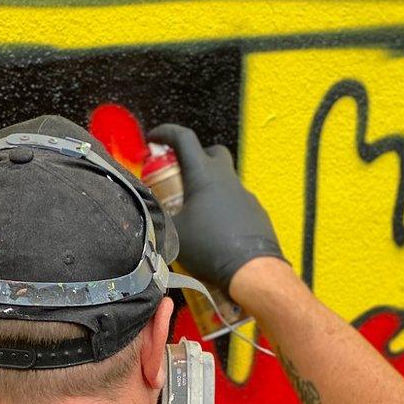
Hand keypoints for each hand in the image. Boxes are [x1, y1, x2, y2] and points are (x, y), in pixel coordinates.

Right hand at [147, 123, 284, 291]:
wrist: (251, 270)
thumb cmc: (209, 247)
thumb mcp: (174, 233)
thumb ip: (159, 216)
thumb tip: (148, 210)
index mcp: (204, 175)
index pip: (184, 138)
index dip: (166, 133)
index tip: (153, 139)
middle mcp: (227, 178)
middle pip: (212, 152)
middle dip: (194, 156)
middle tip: (180, 174)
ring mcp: (245, 195)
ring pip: (225, 179)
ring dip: (208, 186)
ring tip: (195, 211)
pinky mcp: (256, 212)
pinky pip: (236, 201)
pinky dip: (222, 207)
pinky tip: (215, 229)